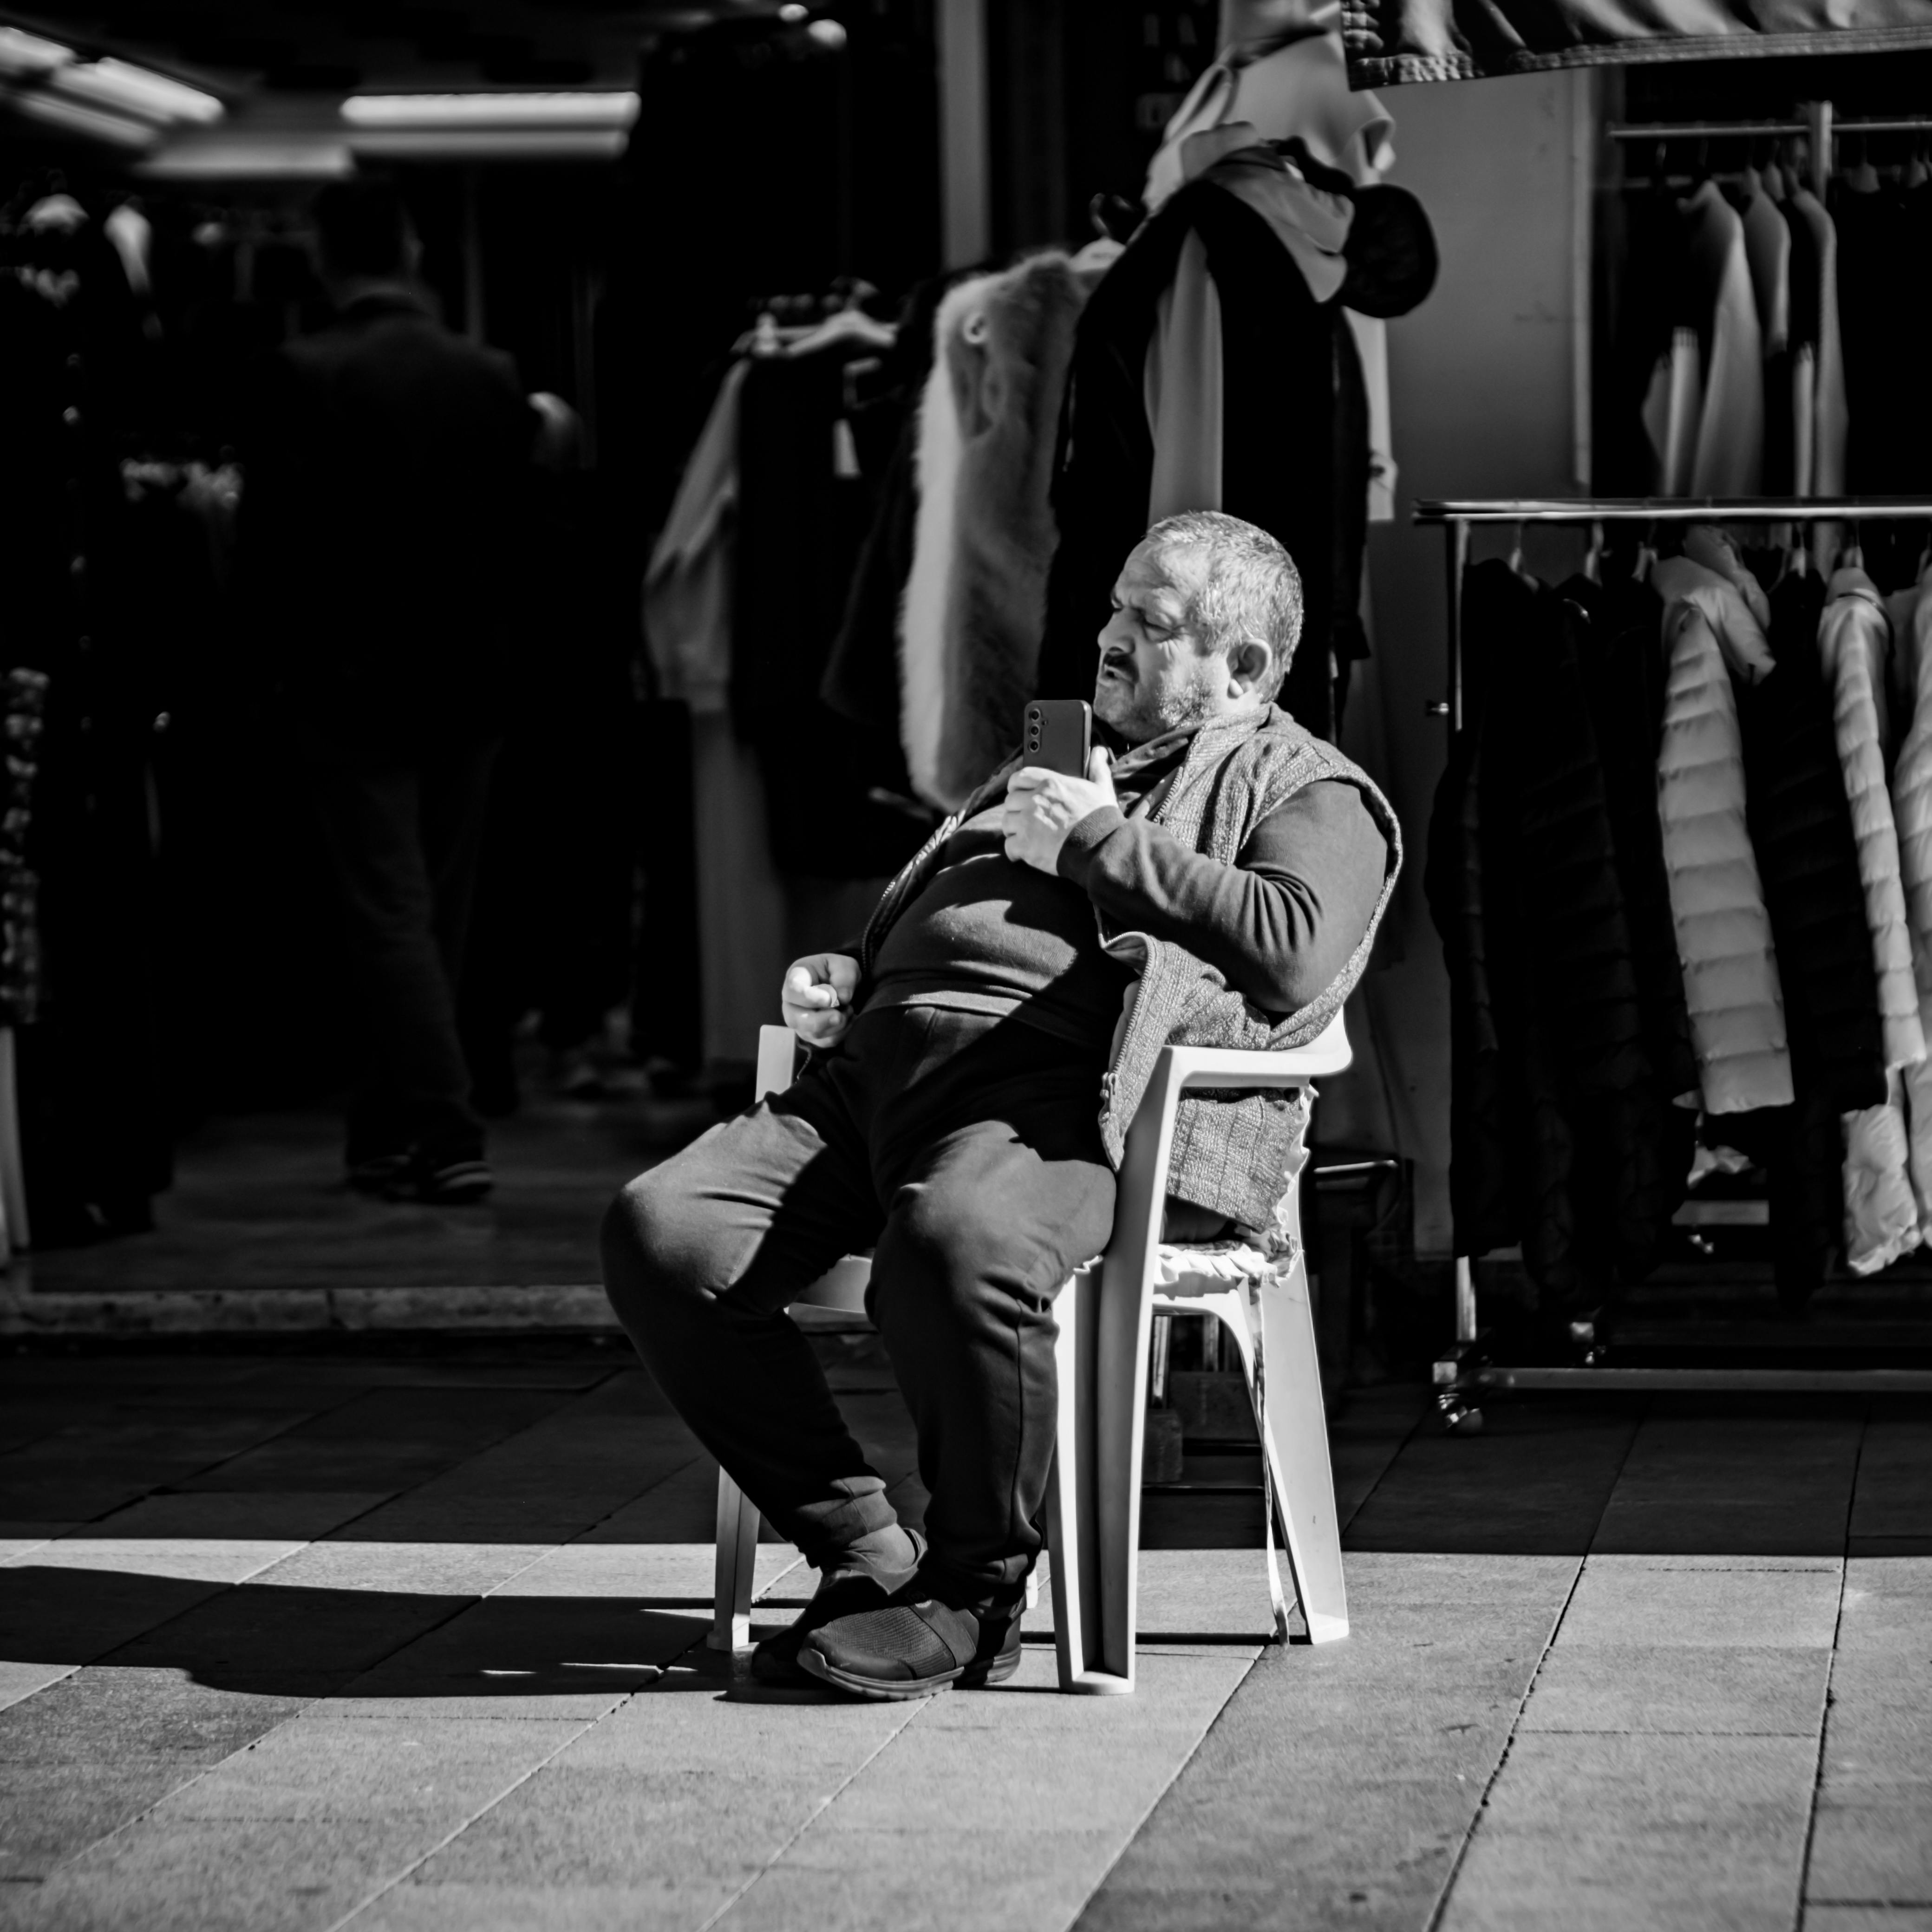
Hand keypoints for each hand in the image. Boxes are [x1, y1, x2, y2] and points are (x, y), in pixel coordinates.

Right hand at [781, 952, 859, 1047]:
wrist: (837, 984)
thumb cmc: (835, 971)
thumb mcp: (844, 965)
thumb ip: (844, 977)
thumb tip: (842, 998)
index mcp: (796, 977)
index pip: (794, 989)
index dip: (810, 997)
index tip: (829, 999)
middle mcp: (791, 1002)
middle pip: (796, 1019)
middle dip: (822, 1020)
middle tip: (841, 1014)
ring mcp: (799, 1021)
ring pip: (813, 1033)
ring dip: (837, 1024)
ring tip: (847, 1009)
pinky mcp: (810, 1035)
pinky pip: (825, 1041)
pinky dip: (842, 1032)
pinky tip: (846, 1019)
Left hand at [1002, 749, 1117, 873]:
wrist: (1100, 848)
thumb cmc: (1101, 819)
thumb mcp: (1102, 788)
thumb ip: (1097, 768)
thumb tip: (1098, 751)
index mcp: (1050, 784)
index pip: (1019, 777)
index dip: (1015, 785)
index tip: (1018, 792)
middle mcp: (1035, 801)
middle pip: (1010, 801)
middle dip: (1017, 810)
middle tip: (1027, 818)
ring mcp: (1027, 823)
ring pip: (1007, 822)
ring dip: (1015, 829)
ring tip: (1027, 835)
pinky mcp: (1025, 845)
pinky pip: (1008, 846)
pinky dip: (1015, 851)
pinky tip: (1024, 852)